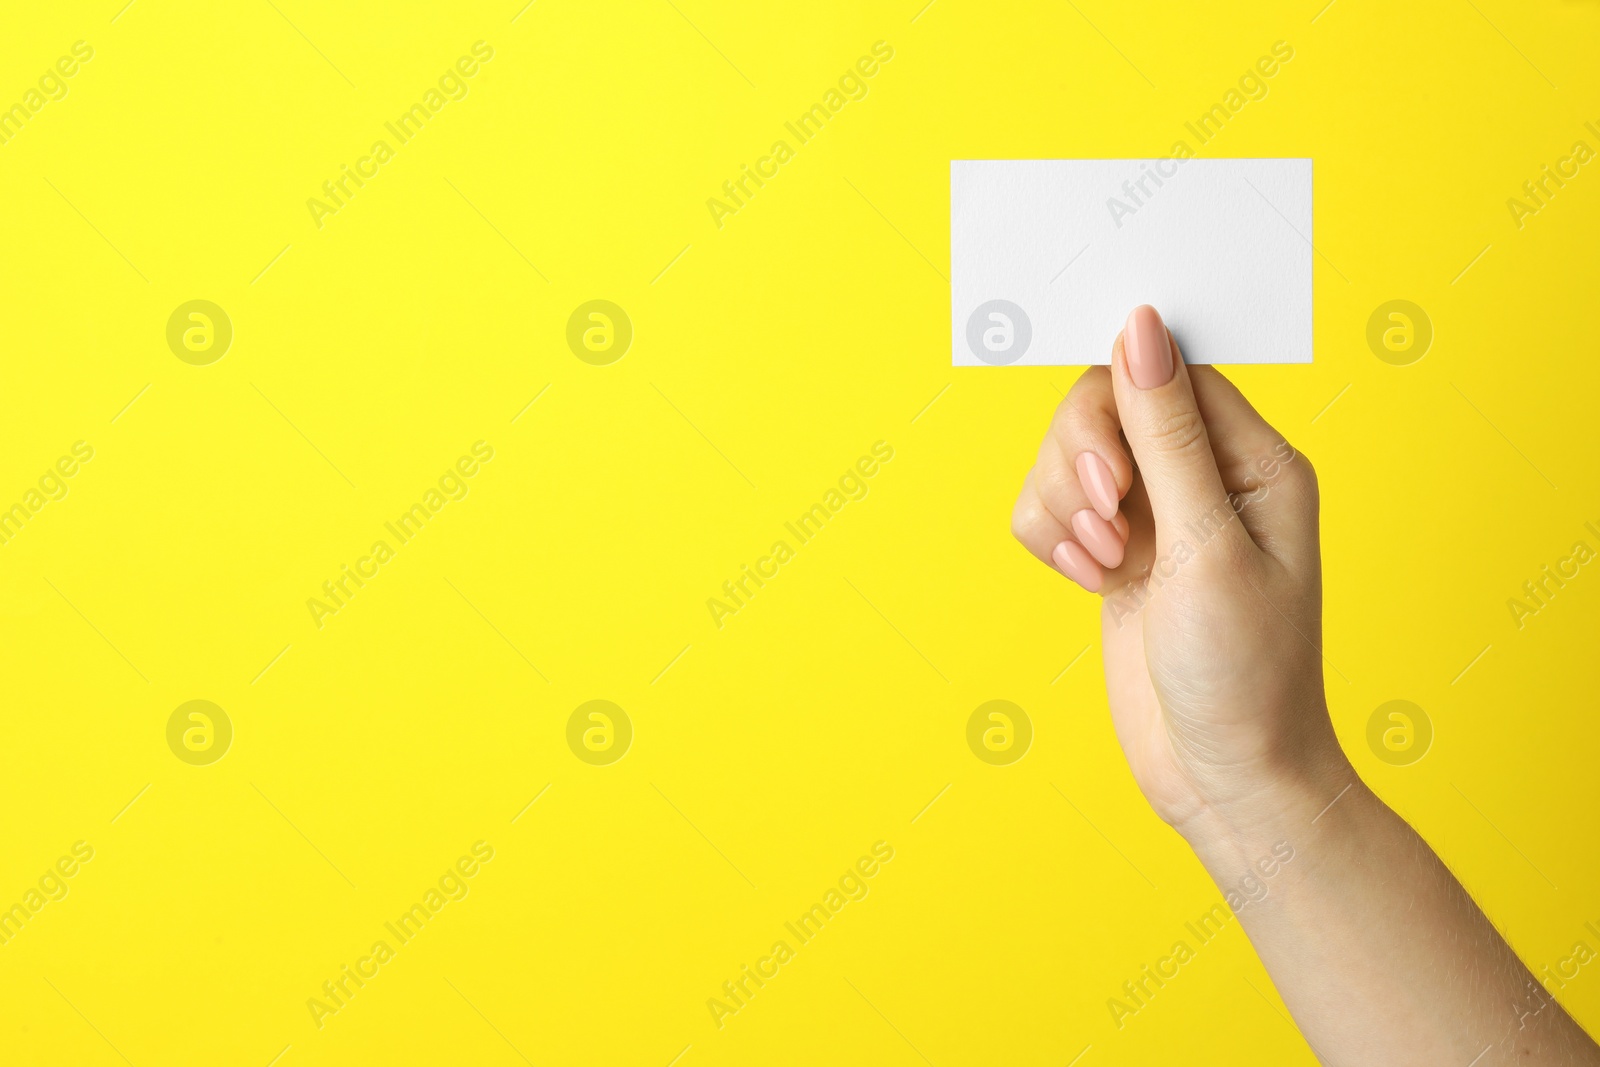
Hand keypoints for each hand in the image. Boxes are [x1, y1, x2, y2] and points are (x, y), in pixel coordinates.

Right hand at [1011, 305, 1347, 835]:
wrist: (1223, 779)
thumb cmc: (1244, 673)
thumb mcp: (1206, 547)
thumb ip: (1166, 435)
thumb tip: (1142, 329)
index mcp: (1253, 458)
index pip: (1165, 370)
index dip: (1118, 400)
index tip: (1109, 472)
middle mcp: (1203, 475)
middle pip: (1102, 404)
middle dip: (1083, 464)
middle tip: (1109, 527)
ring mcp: (1155, 513)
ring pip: (1065, 455)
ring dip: (1064, 508)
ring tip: (1105, 566)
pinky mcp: (1113, 551)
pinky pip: (1047, 508)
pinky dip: (1051, 540)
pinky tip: (1091, 583)